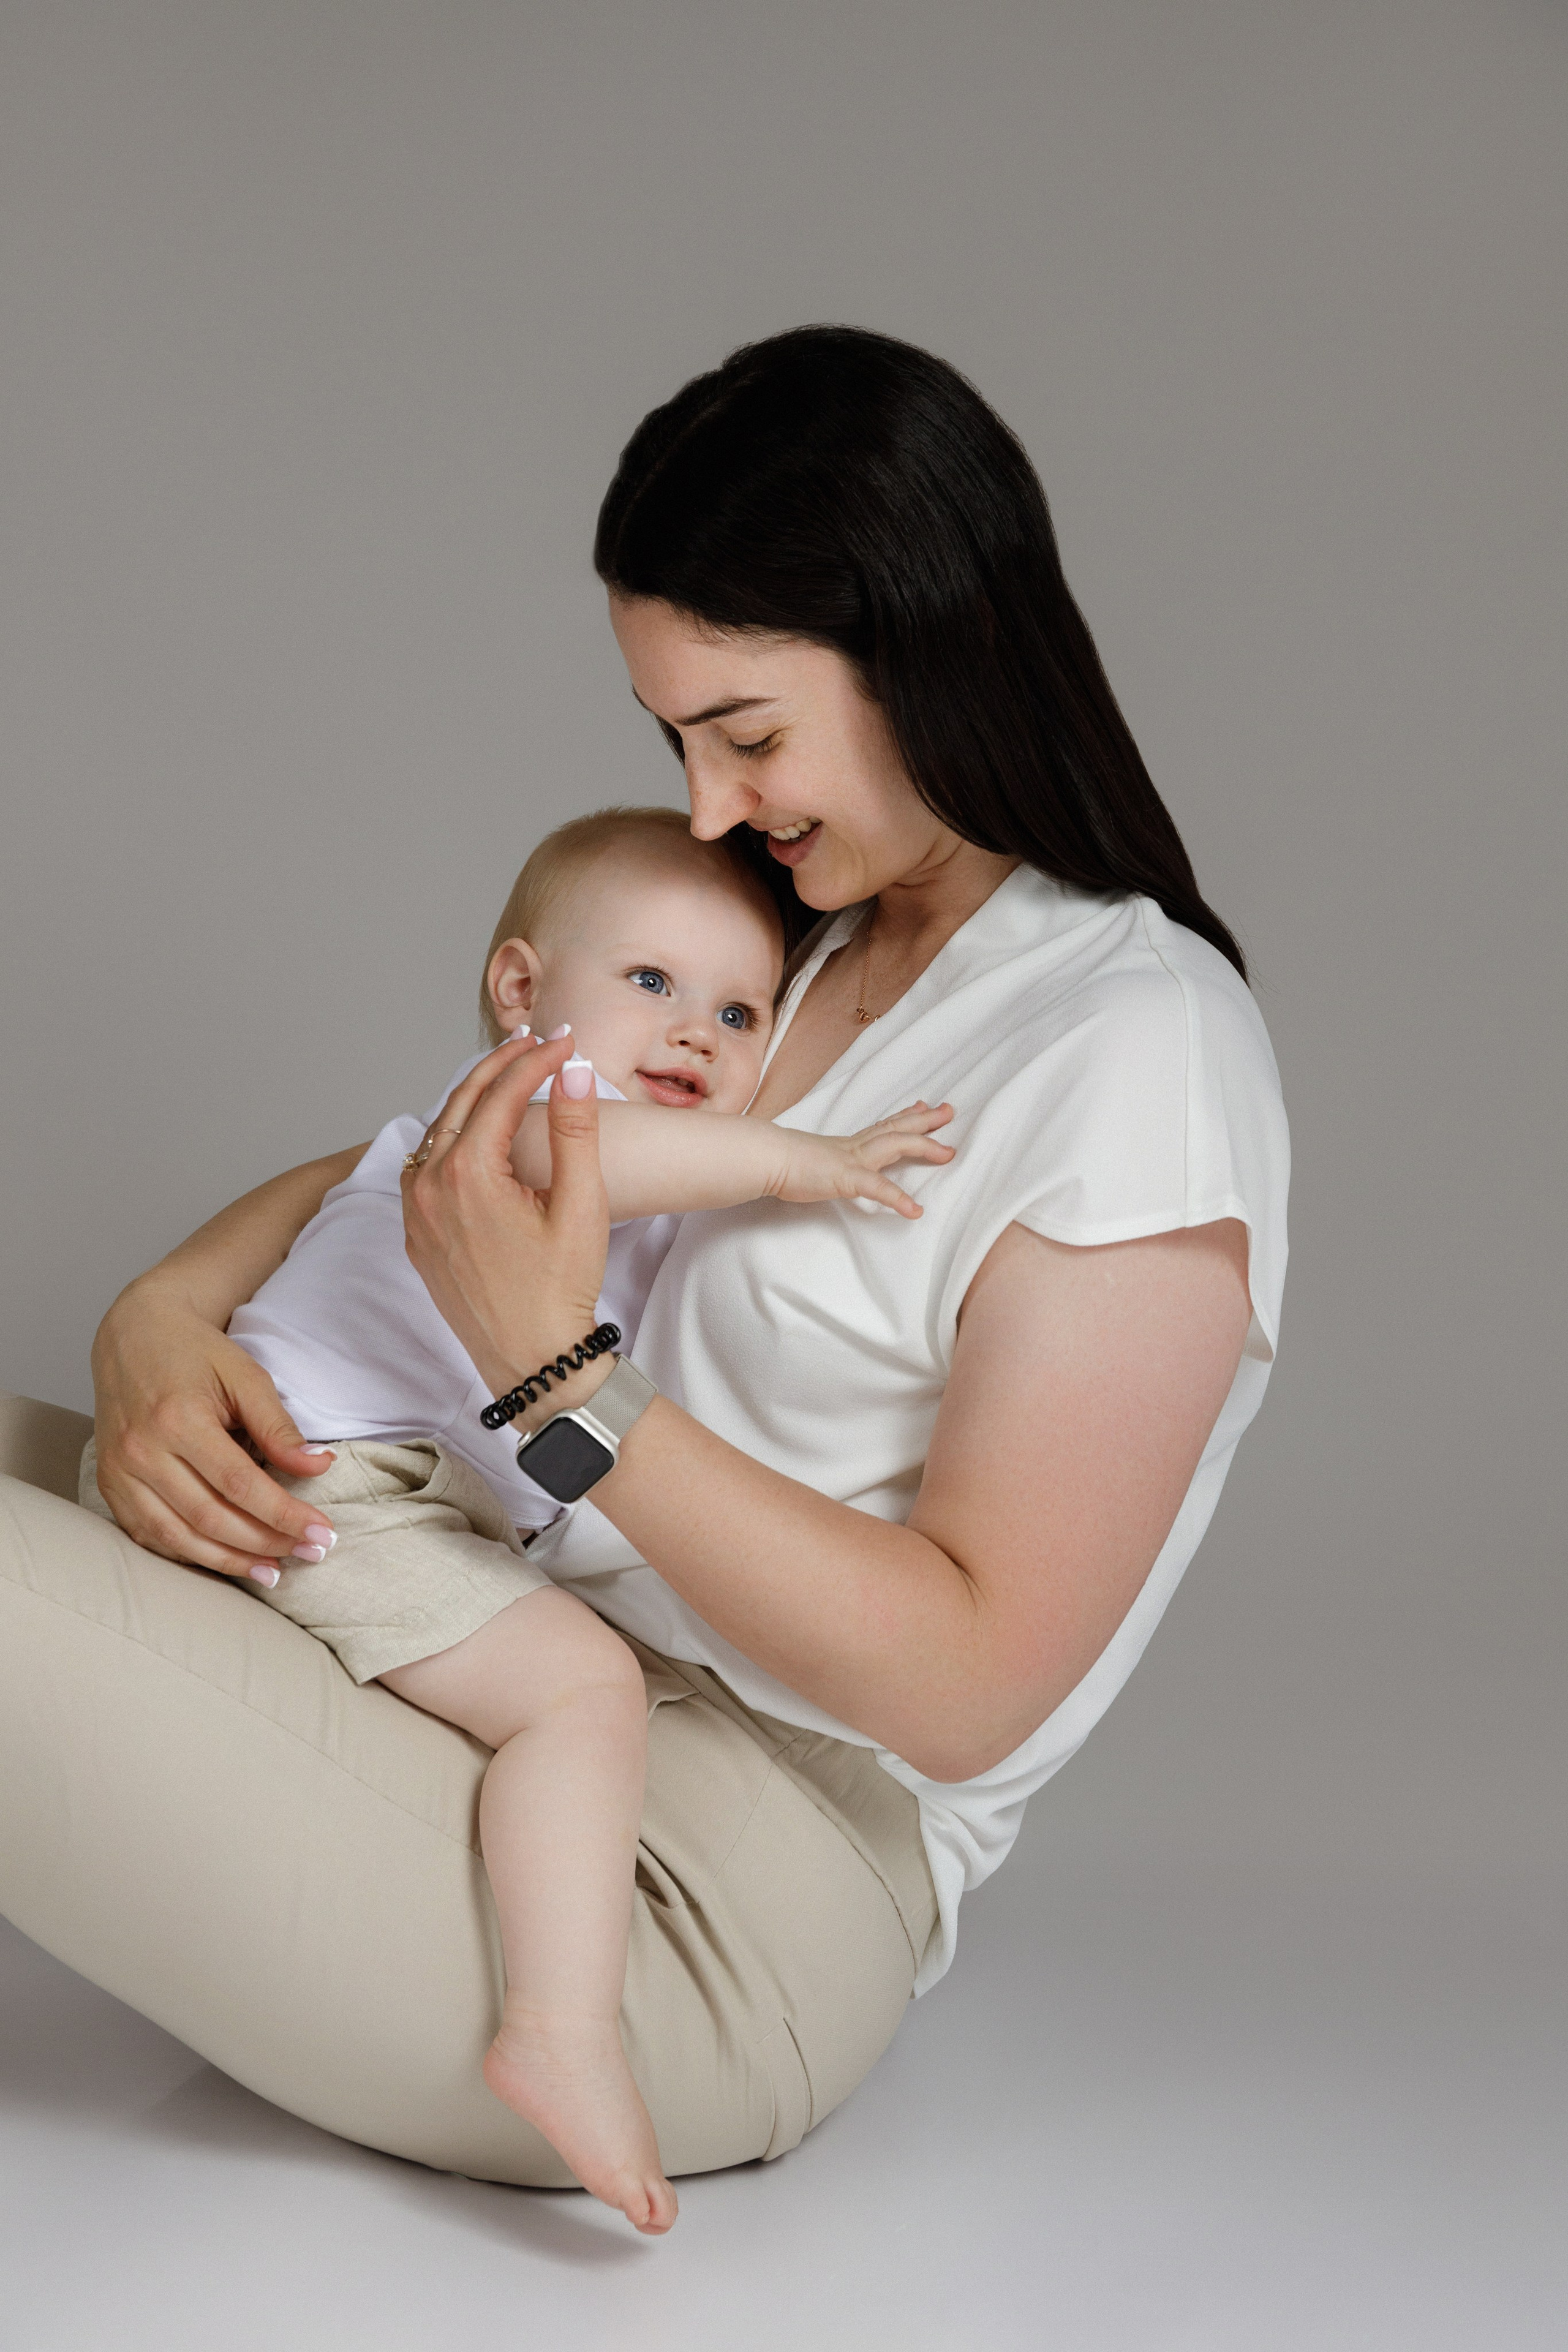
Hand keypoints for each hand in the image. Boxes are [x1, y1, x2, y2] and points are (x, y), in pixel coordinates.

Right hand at [90, 1280, 341, 1579]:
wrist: (134, 1336)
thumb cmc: (196, 1354)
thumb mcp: (246, 1377)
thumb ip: (279, 1427)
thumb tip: (319, 1467)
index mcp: (178, 1419)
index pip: (241, 1485)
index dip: (285, 1516)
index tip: (322, 1533)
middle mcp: (142, 1451)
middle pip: (211, 1518)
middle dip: (266, 1543)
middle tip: (310, 1554)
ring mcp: (120, 1472)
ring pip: (178, 1536)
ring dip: (229, 1561)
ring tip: (273, 1571)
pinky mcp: (109, 1485)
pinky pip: (149, 1535)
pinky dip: (189, 1554)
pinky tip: (225, 1561)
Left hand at [401, 1032, 611, 1408]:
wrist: (534, 1364)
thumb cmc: (560, 1291)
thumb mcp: (580, 1206)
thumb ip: (574, 1131)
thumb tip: (572, 1071)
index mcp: (466, 1175)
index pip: (501, 1094)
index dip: (537, 1060)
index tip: (568, 1043)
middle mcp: (429, 1188)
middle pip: (461, 1103)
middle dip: (501, 1067)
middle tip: (538, 1044)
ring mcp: (416, 1214)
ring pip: (438, 1133)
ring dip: (472, 1100)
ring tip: (508, 1076)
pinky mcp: (417, 1237)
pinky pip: (425, 1169)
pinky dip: (451, 1139)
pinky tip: (475, 1134)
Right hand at [768, 1101, 955, 1219]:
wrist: (766, 1157)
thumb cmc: (780, 1159)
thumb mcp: (810, 1157)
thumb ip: (822, 1159)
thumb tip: (820, 1161)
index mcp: (847, 1144)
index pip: (882, 1125)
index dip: (905, 1115)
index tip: (923, 1104)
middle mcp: (855, 1146)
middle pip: (897, 1128)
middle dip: (925, 1120)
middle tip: (949, 1111)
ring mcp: (853, 1160)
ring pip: (895, 1145)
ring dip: (924, 1146)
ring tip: (949, 1153)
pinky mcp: (847, 1178)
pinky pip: (878, 1188)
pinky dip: (898, 1199)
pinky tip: (914, 1211)